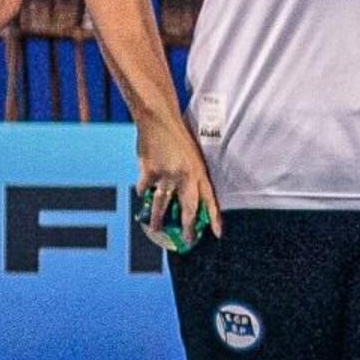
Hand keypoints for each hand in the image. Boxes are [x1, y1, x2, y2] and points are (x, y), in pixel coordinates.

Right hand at [132, 113, 220, 249]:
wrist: (159, 119)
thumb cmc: (177, 136)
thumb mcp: (192, 156)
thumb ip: (190, 175)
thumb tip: (183, 195)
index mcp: (199, 171)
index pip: (210, 199)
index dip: (214, 217)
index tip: (217, 234)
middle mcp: (185, 176)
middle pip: (188, 207)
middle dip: (187, 227)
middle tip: (186, 240)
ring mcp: (167, 174)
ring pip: (164, 204)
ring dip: (159, 219)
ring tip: (156, 230)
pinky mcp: (150, 171)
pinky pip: (145, 188)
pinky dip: (142, 191)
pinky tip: (142, 193)